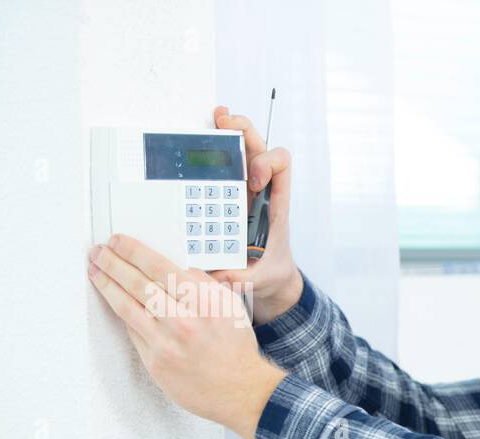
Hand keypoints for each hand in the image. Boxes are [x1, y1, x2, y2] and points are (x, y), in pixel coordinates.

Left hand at [88, 233, 287, 438]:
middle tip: (100, 252)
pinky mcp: (155, 361)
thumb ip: (204, 285)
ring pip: (126, 306)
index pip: (159, 267)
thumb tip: (177, 268)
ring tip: (96, 271)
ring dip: (107, 285)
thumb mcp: (231, 307)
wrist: (241, 390)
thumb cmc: (236, 349)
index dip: (134, 251)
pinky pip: (132, 331)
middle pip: (137, 283)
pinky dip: (122, 313)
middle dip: (113, 263)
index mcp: (204, 302)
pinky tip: (115, 301)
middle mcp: (184, 321)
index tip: (119, 242)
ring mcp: (166, 343)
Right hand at [207, 105, 301, 324]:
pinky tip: (197, 139)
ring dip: (228, 130)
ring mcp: (243, 189)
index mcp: (274, 203)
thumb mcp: (258, 278)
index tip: (255, 180)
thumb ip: (242, 277)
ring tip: (215, 118)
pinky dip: (211, 148)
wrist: (268, 279)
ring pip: (242, 149)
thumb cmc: (268, 272)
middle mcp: (260, 191)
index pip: (282, 166)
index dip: (269, 162)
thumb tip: (220, 274)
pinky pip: (221, 166)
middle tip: (224, 122)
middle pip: (260, 147)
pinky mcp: (227, 194)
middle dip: (244, 130)